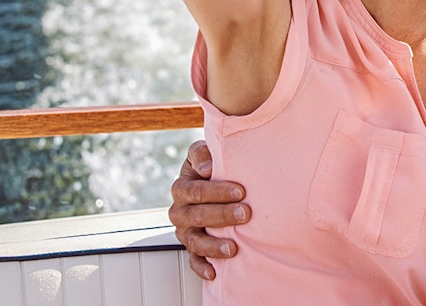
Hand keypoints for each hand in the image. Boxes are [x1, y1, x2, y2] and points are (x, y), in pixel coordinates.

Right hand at [169, 140, 251, 280]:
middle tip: (246, 214)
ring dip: (212, 245)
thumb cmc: (212, 165)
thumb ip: (202, 153)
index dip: (217, 192)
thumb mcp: (204, 153)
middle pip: (197, 216)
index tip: (241, 191)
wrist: (214, 180)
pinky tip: (214, 272)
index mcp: (181, 188)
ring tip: (233, 248)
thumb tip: (207, 166)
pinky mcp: (192, 246)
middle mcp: (179, 211)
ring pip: (194, 241)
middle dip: (222, 216)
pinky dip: (201, 267)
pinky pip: (193, 260)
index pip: (195, 191)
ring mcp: (185, 231)